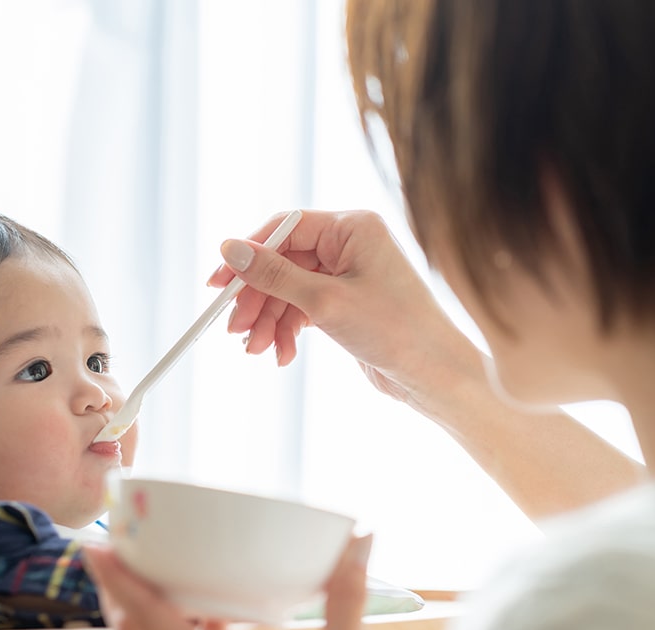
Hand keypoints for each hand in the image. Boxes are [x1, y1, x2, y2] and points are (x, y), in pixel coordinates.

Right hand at [210, 209, 476, 406]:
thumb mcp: (325, 302)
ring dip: (269, 321)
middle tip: (235, 330)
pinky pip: (303, 309)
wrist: (435, 376)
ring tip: (257, 351)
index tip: (218, 284)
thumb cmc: (394, 331)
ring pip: (290, 291)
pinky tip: (281, 355)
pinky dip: (288, 331)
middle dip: (257, 299)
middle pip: (283, 262)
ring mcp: (348, 275)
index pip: (285, 228)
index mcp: (352, 228)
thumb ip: (274, 275)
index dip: (248, 255)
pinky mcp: (347, 304)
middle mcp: (351, 245)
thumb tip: (230, 249)